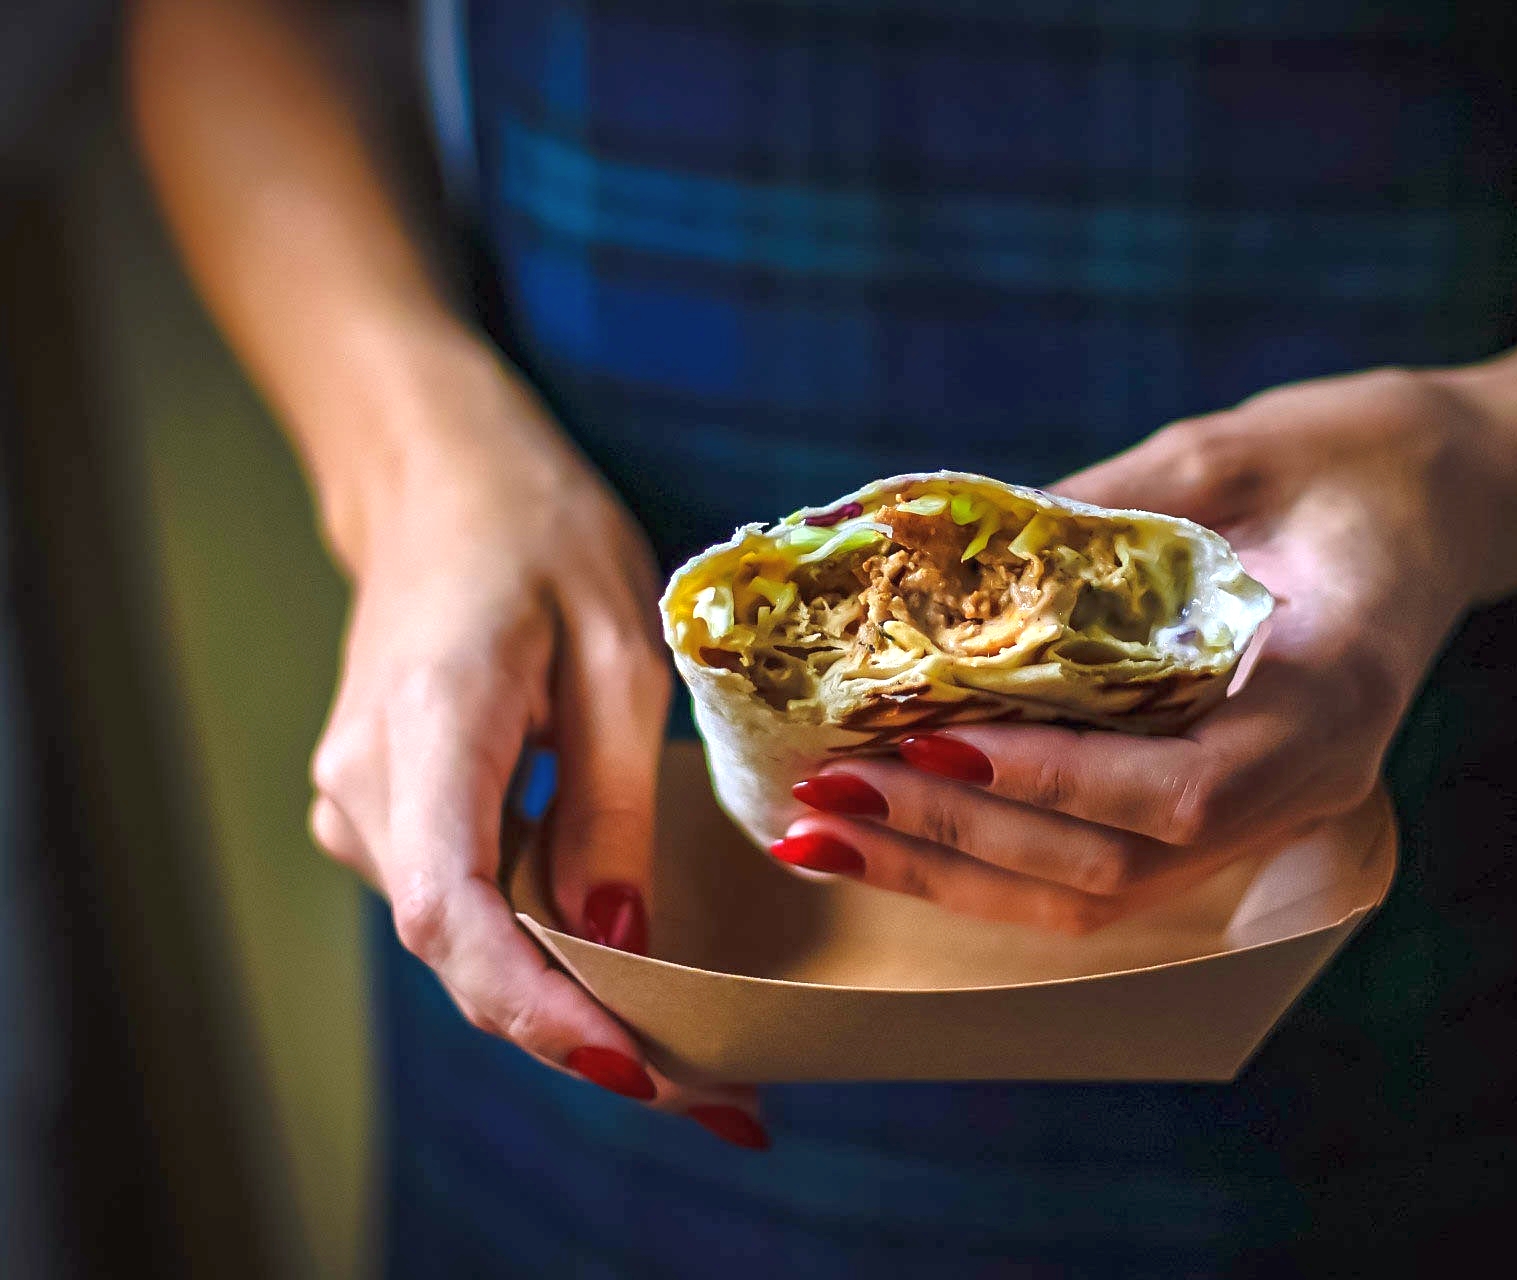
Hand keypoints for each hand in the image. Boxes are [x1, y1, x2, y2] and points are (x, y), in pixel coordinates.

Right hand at [303, 349, 762, 1144]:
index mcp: (429, 725)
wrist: (443, 488)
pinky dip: (539, 951)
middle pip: (462, 949)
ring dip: (566, 1002)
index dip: (534, 1004)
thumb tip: (615, 931)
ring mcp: (360, 803)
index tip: (630, 1067)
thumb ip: (612, 796)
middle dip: (579, 1034)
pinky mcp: (384, 813)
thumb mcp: (619, 651)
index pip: (450, 908)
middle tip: (715, 1099)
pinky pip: (462, 905)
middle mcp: (367, 783)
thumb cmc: (541, 539)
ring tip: (695, 1056)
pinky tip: (624, 975)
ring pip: (462, 940)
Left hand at [779, 368, 1510, 931]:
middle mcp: (1304, 786)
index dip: (1052, 784)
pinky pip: (1100, 867)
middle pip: (1114, 874)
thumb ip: (1102, 510)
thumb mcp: (1228, 453)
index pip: (1180, 790)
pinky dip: (990, 858)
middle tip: (825, 798)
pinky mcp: (1222, 807)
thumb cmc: (1346, 457)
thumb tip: (927, 546)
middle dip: (958, 844)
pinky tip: (894, 830)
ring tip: (822, 835)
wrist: (1439, 497)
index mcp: (1333, 698)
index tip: (930, 745)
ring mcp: (1266, 814)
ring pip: (1097, 896)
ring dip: (950, 874)